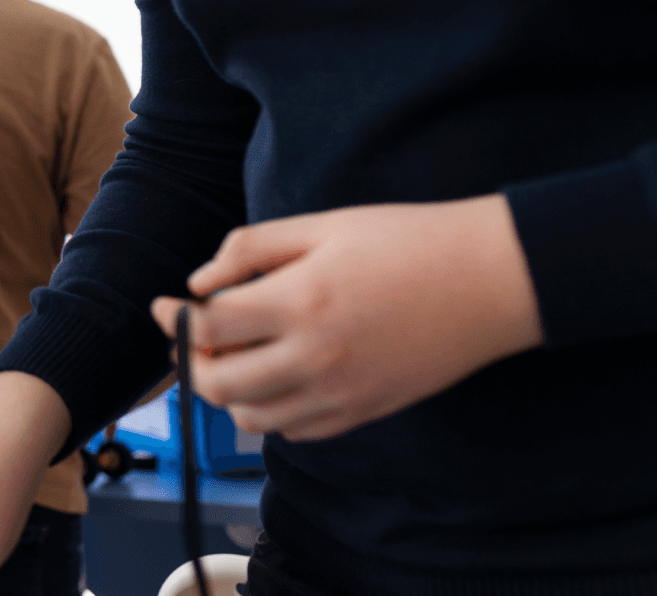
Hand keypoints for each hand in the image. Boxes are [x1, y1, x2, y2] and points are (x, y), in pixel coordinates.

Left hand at [149, 194, 543, 440]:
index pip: (206, 326)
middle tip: (193, 337)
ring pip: (250, 417)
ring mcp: (340, 393)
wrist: (490, 280)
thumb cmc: (407, 241)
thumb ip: (251, 251)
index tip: (166, 305)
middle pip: (216, 383)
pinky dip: (271, 411)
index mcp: (299, 303)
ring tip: (234, 356)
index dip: (173, 317)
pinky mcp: (364, 412)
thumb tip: (199, 284)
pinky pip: (294, 431)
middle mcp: (314, 358)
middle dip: (191, 361)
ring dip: (226, 391)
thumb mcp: (321, 225)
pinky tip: (278, 377)